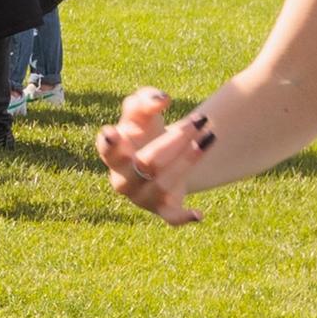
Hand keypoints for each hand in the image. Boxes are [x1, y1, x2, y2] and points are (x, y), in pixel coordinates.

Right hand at [94, 85, 212, 224]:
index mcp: (113, 154)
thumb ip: (147, 99)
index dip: (108, 143)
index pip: (108, 149)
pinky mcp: (161, 209)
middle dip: (175, 140)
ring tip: (208, 139)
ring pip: (163, 184)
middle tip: (198, 121)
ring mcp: (141, 196)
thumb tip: (162, 100)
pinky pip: (170, 218)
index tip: (112, 132)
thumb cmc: (144, 130)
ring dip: (188, 161)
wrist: (159, 157)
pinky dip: (183, 217)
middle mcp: (123, 179)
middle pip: (147, 163)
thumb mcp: (142, 111)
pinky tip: (199, 214)